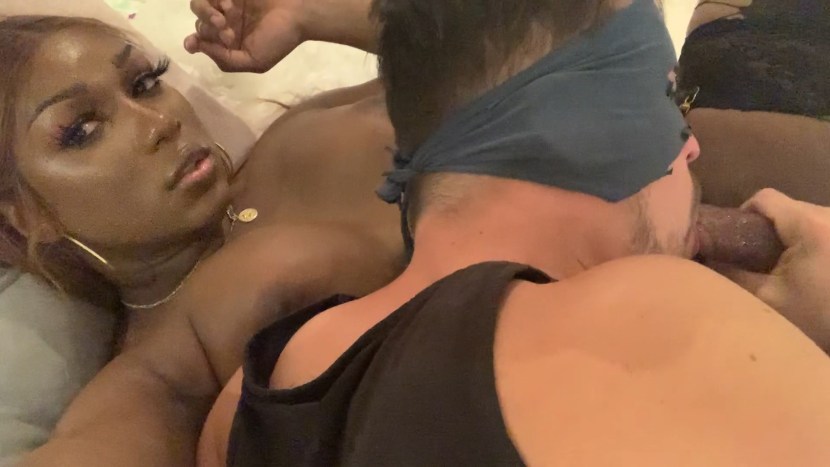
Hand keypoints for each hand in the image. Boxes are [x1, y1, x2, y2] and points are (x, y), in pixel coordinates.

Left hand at [185, 0, 375, 73]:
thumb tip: (198, 47)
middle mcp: (225, 26)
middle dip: (209, 30)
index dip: (195, 43)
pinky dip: (216, 0)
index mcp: (229, 46)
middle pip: (199, 25)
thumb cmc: (279, 41)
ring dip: (207, 13)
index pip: (201, 44)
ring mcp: (228, 7)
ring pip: (199, 7)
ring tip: (227, 14)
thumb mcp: (254, 61)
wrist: (299, 15)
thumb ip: (225, 60)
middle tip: (229, 32)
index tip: (193, 42)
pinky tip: (230, 4)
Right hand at [714, 189, 829, 352]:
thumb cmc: (822, 317)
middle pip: (787, 209)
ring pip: (807, 220)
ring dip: (791, 241)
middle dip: (767, 232)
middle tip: (756, 264)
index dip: (742, 216)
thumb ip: (731, 276)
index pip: (764, 198)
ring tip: (785, 272)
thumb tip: (705, 260)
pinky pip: (824, 231)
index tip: (734, 244)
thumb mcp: (768, 300)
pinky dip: (812, 247)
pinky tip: (812, 274)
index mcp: (810, 224)